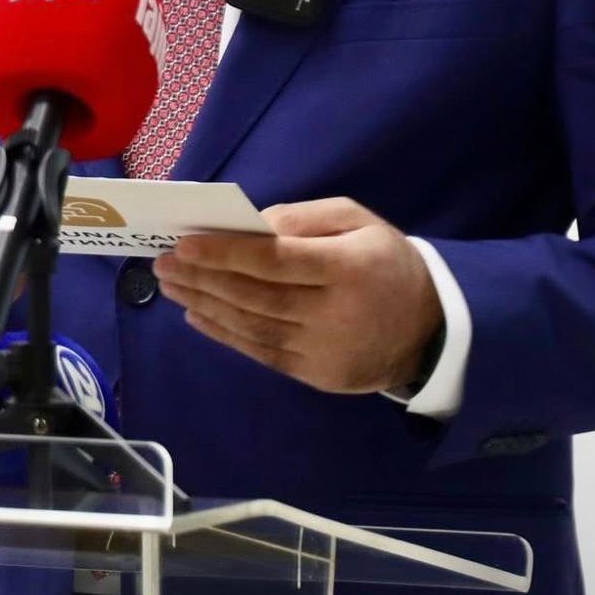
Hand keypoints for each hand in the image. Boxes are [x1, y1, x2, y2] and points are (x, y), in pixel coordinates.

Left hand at [152, 197, 443, 395]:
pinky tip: (197, 315)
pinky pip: (262, 354)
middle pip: (256, 297)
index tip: (185, 242)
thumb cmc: (386, 262)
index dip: (227, 253)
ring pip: (253, 327)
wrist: (431, 330)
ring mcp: (325, 351)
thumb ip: (304, 218)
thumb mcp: (358, 221)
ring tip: (172, 285)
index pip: (276, 261)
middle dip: (204, 278)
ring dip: (205, 305)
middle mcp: (335, 314)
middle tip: (163, 262)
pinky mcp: (318, 377)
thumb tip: (249, 226)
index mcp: (348, 268)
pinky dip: (224, 334)